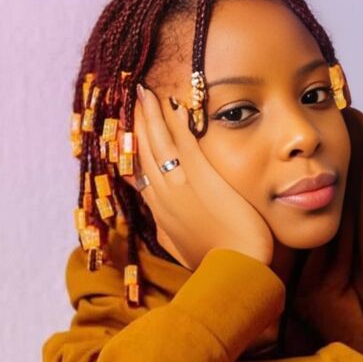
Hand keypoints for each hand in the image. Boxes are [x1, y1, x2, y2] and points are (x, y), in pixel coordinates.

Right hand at [117, 86, 273, 270]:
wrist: (236, 268)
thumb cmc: (217, 263)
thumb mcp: (184, 251)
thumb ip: (171, 234)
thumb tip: (163, 226)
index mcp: (160, 213)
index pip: (139, 174)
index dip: (132, 150)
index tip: (126, 132)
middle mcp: (163, 196)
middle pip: (143, 153)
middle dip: (137, 124)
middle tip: (132, 101)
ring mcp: (180, 185)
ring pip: (158, 143)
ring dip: (151, 115)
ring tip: (145, 93)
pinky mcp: (201, 178)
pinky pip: (184, 143)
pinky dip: (176, 123)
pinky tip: (174, 104)